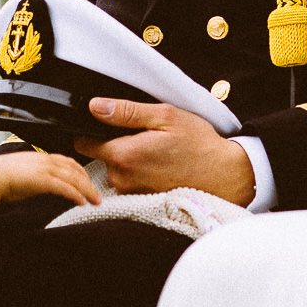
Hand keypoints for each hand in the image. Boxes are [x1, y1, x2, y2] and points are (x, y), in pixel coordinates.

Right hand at [0, 152, 100, 206]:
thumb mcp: (22, 174)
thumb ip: (33, 177)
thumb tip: (37, 185)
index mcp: (41, 157)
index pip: (67, 162)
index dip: (80, 172)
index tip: (87, 182)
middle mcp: (45, 160)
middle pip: (74, 169)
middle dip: (88, 182)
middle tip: (97, 194)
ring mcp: (44, 169)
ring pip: (73, 178)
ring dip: (87, 190)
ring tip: (95, 201)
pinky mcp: (42, 181)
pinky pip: (64, 188)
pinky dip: (75, 195)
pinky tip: (81, 202)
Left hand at [74, 98, 255, 205]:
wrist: (223, 174)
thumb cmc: (198, 144)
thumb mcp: (165, 116)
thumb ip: (126, 112)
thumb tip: (95, 106)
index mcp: (124, 155)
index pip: (84, 143)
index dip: (92, 130)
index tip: (108, 124)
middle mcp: (122, 178)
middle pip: (100, 156)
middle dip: (116, 143)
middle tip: (146, 136)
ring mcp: (131, 192)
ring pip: (114, 168)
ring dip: (129, 158)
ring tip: (156, 151)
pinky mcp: (140, 200)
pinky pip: (128, 181)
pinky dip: (139, 172)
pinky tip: (159, 165)